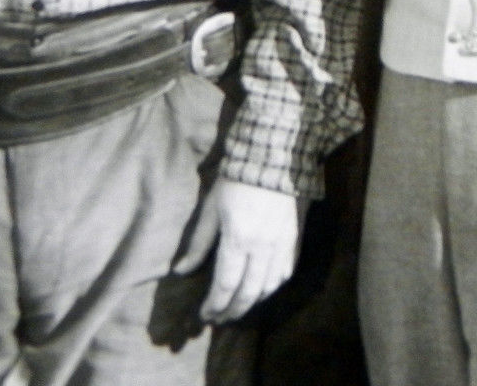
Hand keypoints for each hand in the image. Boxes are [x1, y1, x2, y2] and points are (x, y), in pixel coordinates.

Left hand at [172, 179, 305, 323]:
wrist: (276, 157)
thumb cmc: (236, 180)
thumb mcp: (211, 209)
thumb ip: (199, 243)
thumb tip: (181, 271)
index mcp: (238, 239)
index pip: (226, 285)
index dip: (214, 305)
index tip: (205, 314)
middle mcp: (263, 247)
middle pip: (248, 292)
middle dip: (232, 310)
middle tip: (220, 319)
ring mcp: (283, 243)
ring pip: (270, 286)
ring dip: (253, 302)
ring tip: (239, 307)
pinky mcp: (296, 237)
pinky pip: (287, 271)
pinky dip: (274, 286)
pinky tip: (263, 289)